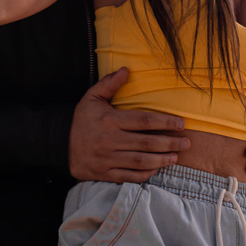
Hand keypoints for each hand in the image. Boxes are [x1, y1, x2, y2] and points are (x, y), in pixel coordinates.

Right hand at [70, 67, 188, 182]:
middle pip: (147, 142)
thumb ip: (109, 84)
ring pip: (141, 161)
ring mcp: (108, 159)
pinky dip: (145, 174)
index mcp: (110, 120)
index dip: (165, 122)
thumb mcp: (91, 98)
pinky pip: (129, 176)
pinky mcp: (105, 173)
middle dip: (170, 143)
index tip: (181, 123)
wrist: (59, 145)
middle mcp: (111, 140)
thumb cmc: (81, 120)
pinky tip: (156, 169)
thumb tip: (126, 70)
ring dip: (162, 160)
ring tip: (176, 157)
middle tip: (187, 142)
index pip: (144, 120)